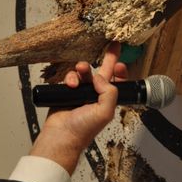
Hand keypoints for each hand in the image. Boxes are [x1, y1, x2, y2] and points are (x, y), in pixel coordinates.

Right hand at [30, 41, 128, 173]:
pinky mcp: (67, 91)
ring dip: (83, 68)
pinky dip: (70, 77)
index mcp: (107, 101)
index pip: (116, 83)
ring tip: (81, 69)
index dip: (119, 73)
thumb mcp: (104, 112)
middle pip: (103, 72)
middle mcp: (95, 95)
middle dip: (108, 59)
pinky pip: (71, 77)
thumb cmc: (82, 130)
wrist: (60, 135)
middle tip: (112, 45)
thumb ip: (109, 92)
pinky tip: (70, 84)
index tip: (121, 63)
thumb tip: (100, 77)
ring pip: (85, 72)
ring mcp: (81, 93)